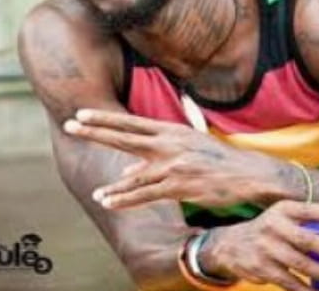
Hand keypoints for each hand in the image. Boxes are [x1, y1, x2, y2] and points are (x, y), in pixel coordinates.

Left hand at [63, 109, 288, 208]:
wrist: (247, 172)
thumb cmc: (213, 157)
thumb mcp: (185, 147)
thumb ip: (153, 155)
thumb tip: (126, 168)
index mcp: (169, 130)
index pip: (130, 123)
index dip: (105, 119)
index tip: (82, 114)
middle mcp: (168, 144)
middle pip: (125, 138)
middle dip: (96, 132)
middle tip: (71, 125)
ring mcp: (173, 165)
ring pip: (135, 175)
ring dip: (114, 187)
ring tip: (97, 195)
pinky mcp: (181, 186)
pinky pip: (148, 195)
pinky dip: (127, 200)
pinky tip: (111, 204)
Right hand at [200, 201, 318, 290]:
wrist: (232, 244)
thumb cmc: (270, 230)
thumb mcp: (282, 217)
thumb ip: (307, 221)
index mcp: (282, 209)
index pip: (308, 210)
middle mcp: (273, 225)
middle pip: (308, 241)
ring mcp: (266, 247)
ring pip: (303, 265)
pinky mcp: (262, 267)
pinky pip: (291, 282)